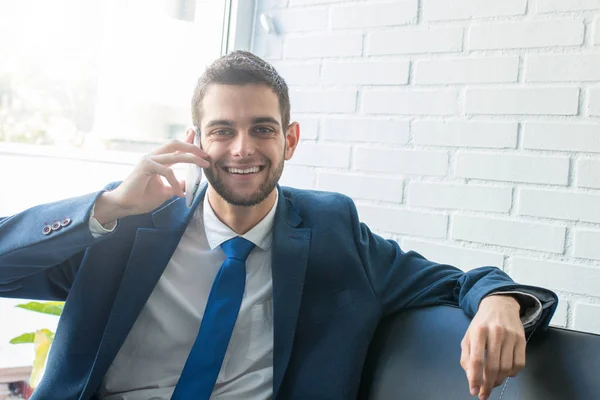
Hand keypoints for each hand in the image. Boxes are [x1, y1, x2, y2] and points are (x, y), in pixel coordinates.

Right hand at [94, 129, 209, 224]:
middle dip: (193, 147)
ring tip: (204, 165)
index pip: (175, 148)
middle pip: (176, 144)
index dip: (187, 140)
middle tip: (206, 154)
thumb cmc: (142, 198)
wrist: (125, 206)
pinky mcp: (145, 166)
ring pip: (174, 154)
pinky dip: (175, 182)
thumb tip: (186, 185)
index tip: (197, 134)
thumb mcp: (165, 192)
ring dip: (192, 159)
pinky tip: (178, 194)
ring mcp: (148, 160)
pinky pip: (167, 171)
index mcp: (158, 160)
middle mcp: (153, 157)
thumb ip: (175, 185)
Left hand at [460, 295, 525, 399]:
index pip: (476, 359)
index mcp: (478, 331)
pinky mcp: (522, 340)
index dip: (475, 378)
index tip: (474, 391)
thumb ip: (467, 357)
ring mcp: (510, 336)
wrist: (500, 305)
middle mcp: (495, 333)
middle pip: (492, 366)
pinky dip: (512, 374)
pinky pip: (519, 364)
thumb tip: (471, 378)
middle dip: (487, 384)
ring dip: (499, 380)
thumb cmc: (481, 324)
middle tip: (484, 394)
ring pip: (506, 368)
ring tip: (492, 383)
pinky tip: (505, 373)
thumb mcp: (468, 336)